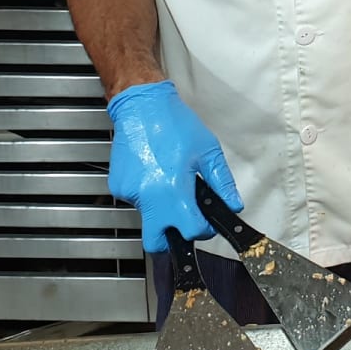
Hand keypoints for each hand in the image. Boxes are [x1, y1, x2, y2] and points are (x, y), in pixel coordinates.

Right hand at [106, 80, 242, 251]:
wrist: (142, 106)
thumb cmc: (174, 124)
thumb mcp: (208, 152)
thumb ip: (222, 183)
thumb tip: (233, 205)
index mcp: (173, 190)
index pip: (190, 231)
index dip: (203, 230)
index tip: (205, 222)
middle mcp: (148, 196)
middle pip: (156, 243)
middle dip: (170, 240)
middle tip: (181, 224)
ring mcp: (130, 193)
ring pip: (147, 217)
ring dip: (160, 209)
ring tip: (168, 181)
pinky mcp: (118, 187)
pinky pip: (135, 201)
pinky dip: (146, 194)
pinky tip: (153, 173)